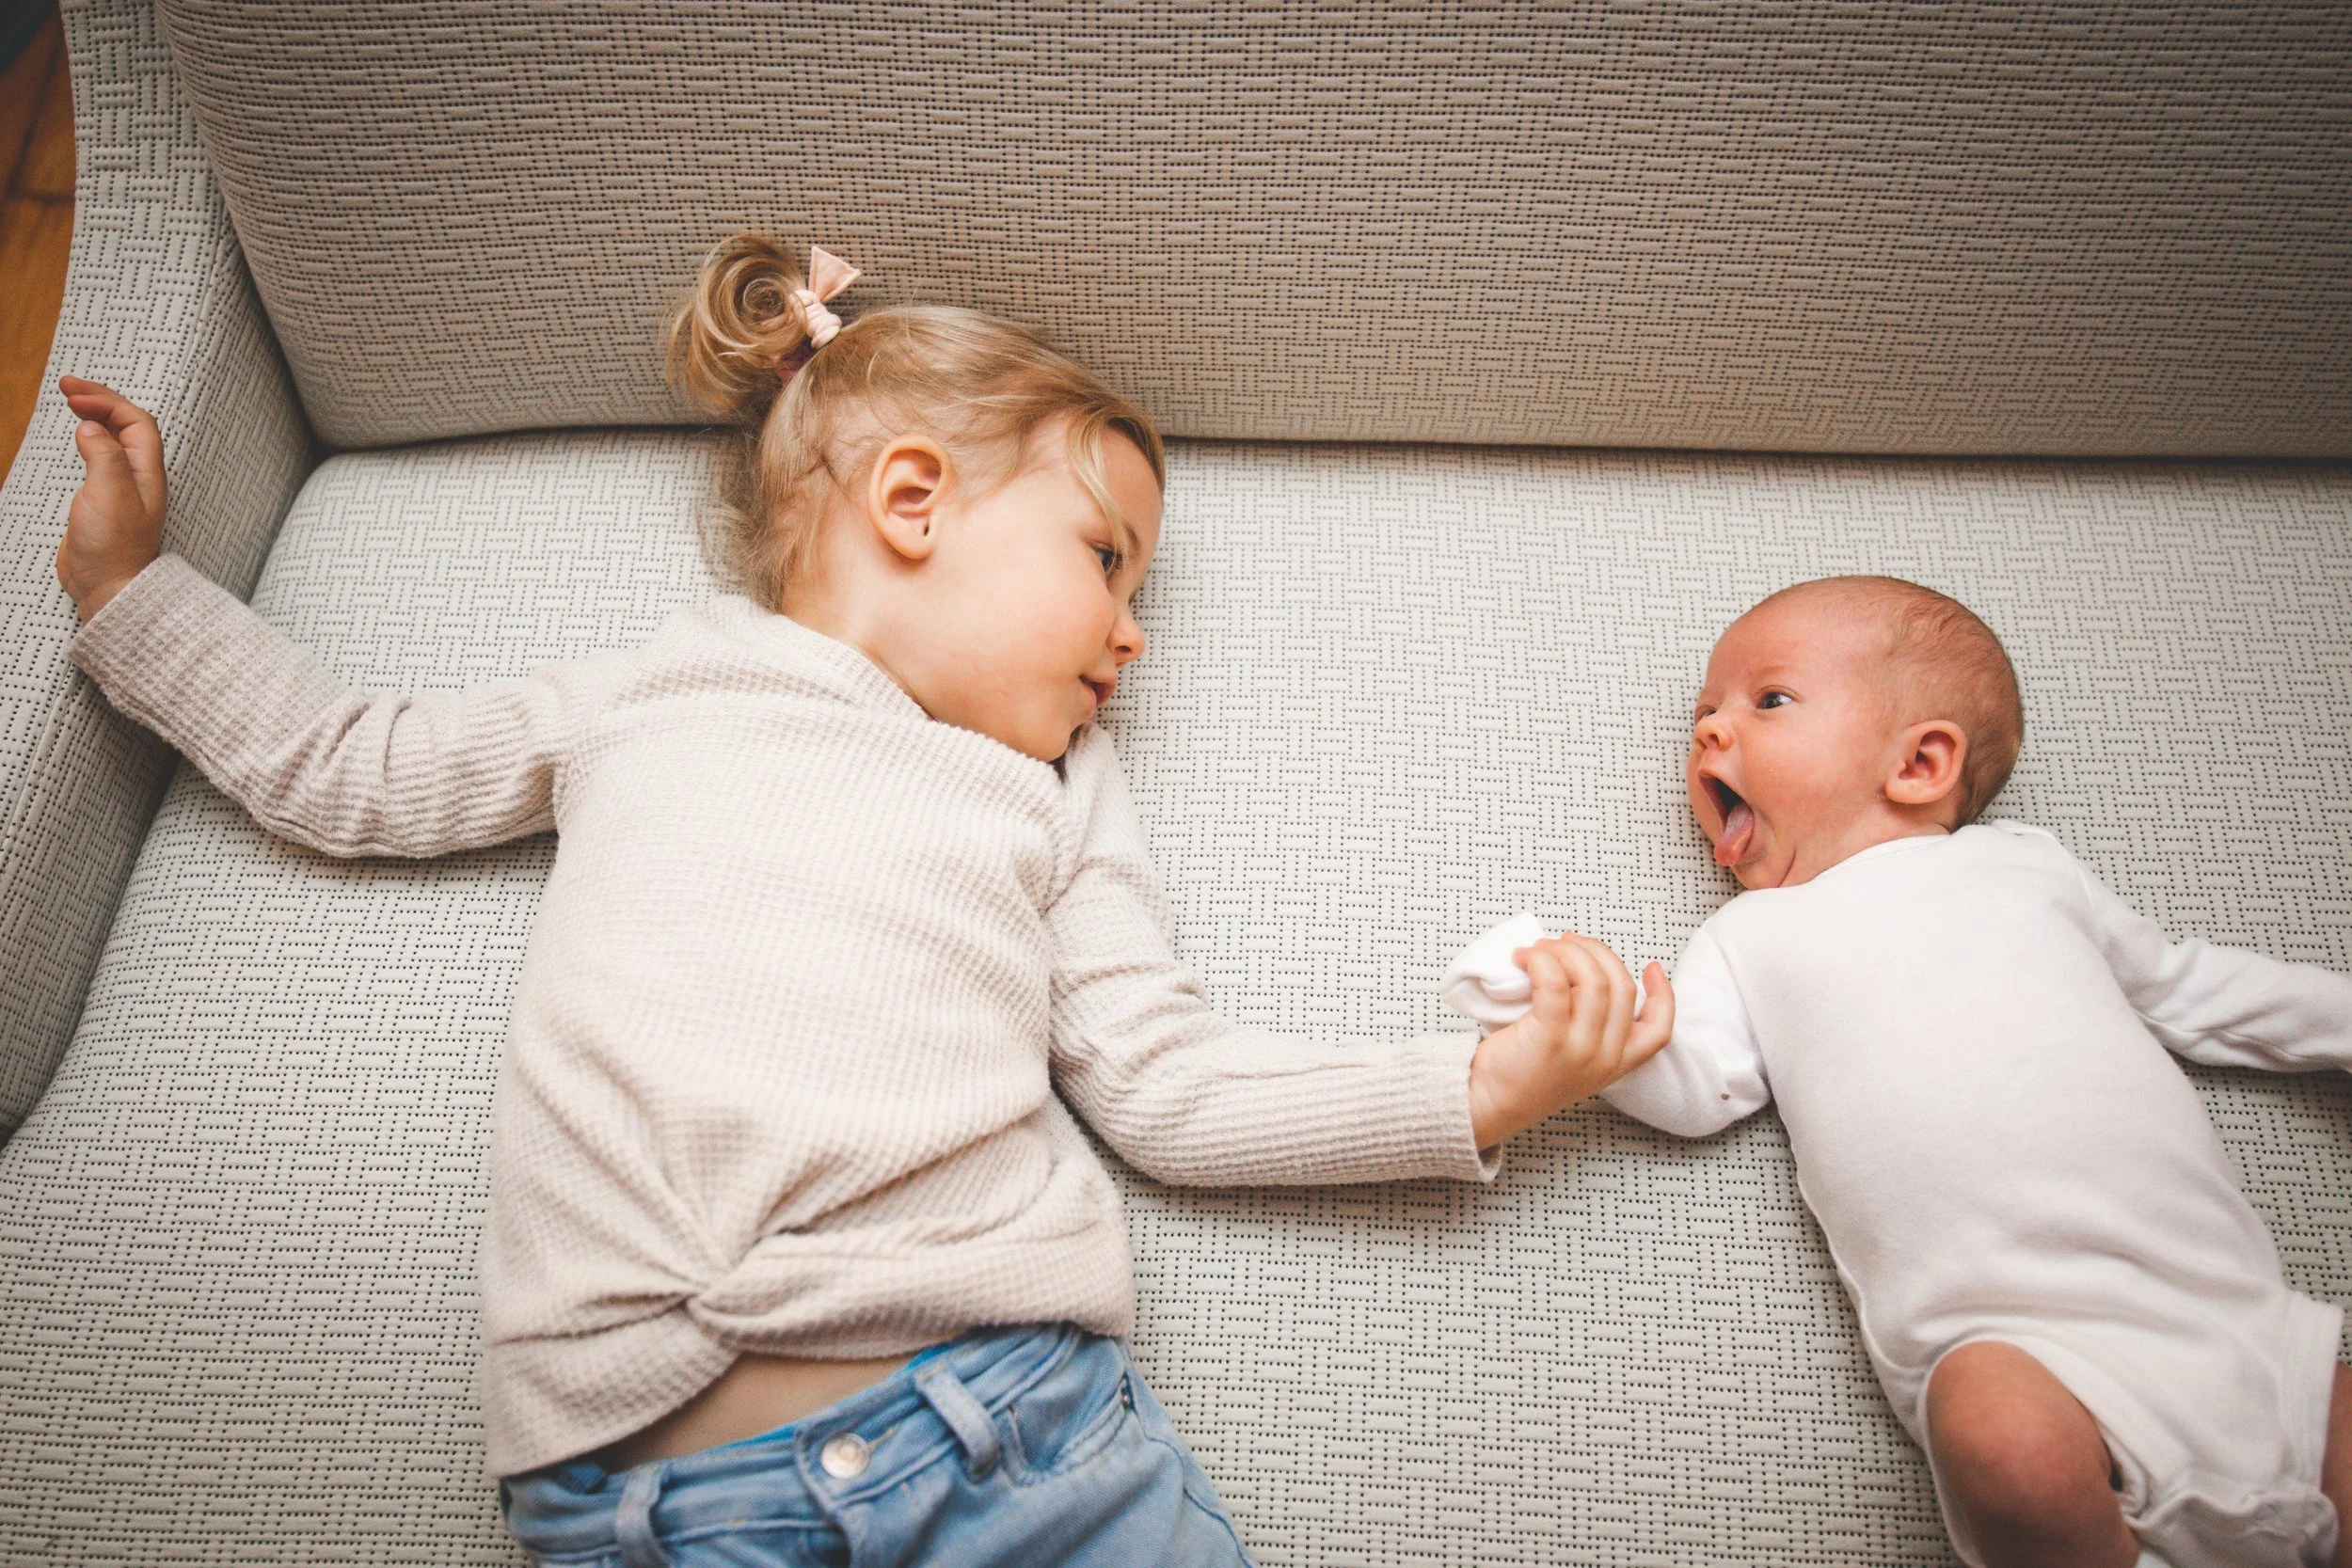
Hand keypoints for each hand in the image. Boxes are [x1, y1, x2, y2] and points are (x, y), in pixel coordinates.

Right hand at [54, 376, 166, 621]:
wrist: (107, 588)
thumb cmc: (113, 548)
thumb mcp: (109, 494)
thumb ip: (104, 456)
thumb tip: (92, 428)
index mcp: (147, 473)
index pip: (136, 422)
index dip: (107, 401)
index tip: (73, 395)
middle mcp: (138, 477)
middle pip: (127, 425)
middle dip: (100, 400)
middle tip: (67, 386)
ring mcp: (121, 488)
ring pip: (114, 440)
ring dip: (95, 416)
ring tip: (72, 400)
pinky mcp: (103, 501)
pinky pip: (100, 458)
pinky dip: (88, 439)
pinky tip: (78, 436)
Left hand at [1466, 932, 1674, 1147]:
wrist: (1486, 1104)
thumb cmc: (1519, 1072)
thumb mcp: (1572, 1057)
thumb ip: (1589, 1025)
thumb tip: (1581, 964)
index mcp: (1617, 1062)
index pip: (1659, 1029)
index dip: (1663, 994)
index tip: (1651, 967)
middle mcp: (1606, 1058)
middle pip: (1621, 985)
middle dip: (1594, 951)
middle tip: (1563, 943)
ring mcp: (1581, 1050)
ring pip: (1593, 979)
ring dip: (1565, 951)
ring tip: (1538, 950)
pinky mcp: (1550, 1039)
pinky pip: (1554, 983)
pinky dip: (1540, 961)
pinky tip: (1523, 959)